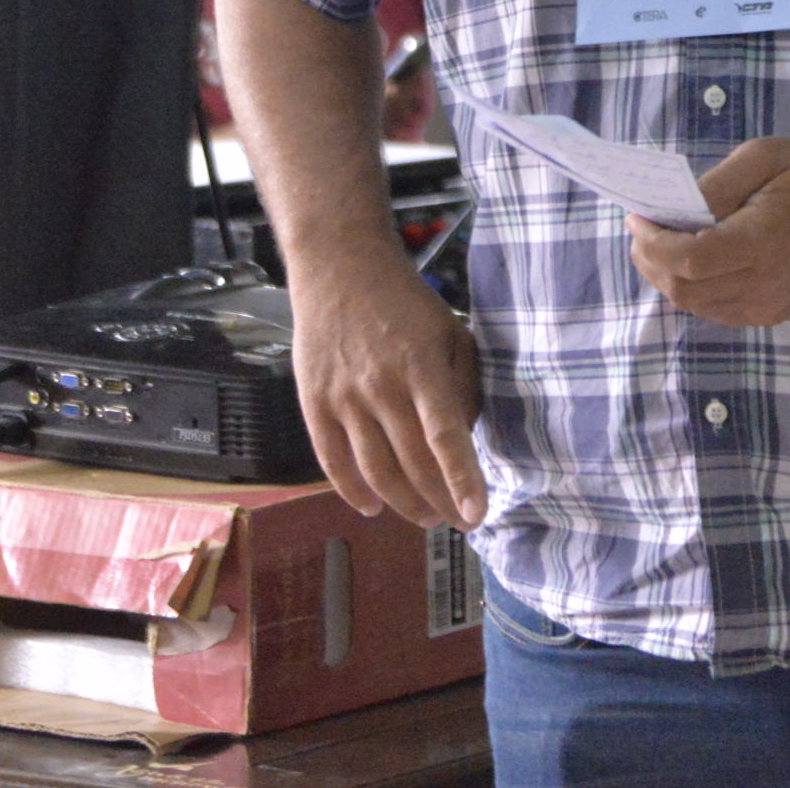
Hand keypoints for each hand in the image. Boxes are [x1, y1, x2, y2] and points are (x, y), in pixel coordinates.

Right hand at [286, 249, 484, 528]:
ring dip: (404, 504)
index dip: (461, 478)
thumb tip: (465, 438)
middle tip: (457, 520)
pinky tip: (373, 506)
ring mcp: (344, 398)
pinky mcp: (313, 403)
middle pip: (412, 464)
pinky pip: (332, 461)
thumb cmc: (404, 302)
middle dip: (440, 502)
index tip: (475, 515)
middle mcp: (381, 386)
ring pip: (375, 471)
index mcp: (422, 366)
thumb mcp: (451, 331)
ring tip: (426, 517)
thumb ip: (463, 385)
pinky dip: (353, 491)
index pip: (445, 435)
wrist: (339, 268)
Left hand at [627, 136, 789, 327]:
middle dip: (650, 260)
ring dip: (666, 274)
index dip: (653, 243)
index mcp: (764, 241)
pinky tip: (692, 258)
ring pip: (693, 304)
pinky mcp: (768, 314)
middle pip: (683, 289)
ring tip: (661, 240)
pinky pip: (712, 309)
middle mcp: (765, 283)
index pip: (691, 260)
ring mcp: (767, 305)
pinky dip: (691, 286)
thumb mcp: (761, 157)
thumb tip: (670, 210)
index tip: (637, 217)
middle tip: (641, 229)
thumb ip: (715, 185)